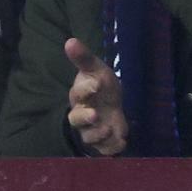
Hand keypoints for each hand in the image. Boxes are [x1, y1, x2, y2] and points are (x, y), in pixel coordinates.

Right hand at [65, 37, 126, 154]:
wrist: (109, 104)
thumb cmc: (100, 85)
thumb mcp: (96, 69)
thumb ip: (84, 58)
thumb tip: (70, 41)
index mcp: (80, 95)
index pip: (78, 93)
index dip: (85, 90)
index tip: (96, 84)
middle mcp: (82, 114)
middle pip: (76, 119)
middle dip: (85, 118)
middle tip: (95, 114)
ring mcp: (91, 130)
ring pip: (90, 137)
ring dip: (100, 134)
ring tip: (110, 128)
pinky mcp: (102, 142)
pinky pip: (104, 149)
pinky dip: (112, 148)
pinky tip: (121, 142)